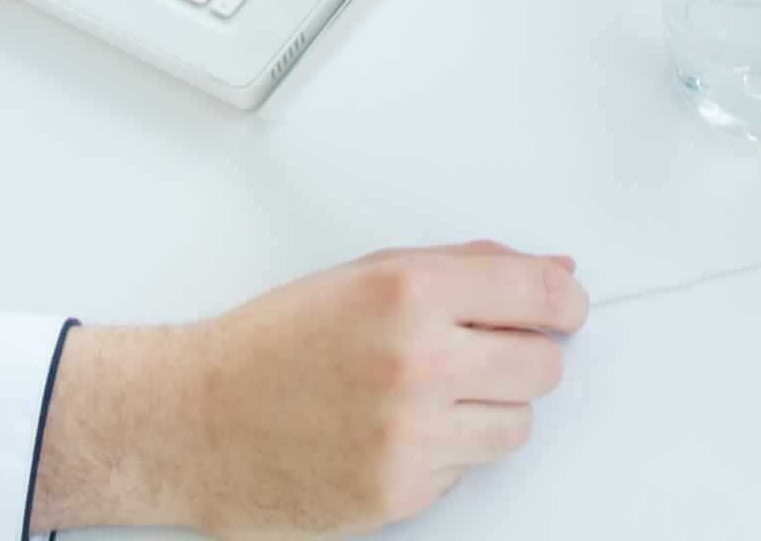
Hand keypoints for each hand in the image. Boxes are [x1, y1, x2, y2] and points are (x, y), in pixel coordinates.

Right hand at [32, 243, 590, 538]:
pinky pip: (467, 471)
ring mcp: (411, 434)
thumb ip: (464, 269)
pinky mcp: (401, 492)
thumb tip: (549, 272)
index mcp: (408, 293)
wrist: (194, 422)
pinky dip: (445, 454)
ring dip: (490, 410)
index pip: (539, 292)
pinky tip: (396, 432)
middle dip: (525, 356)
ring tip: (434, 396)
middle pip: (543, 365)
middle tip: (490, 352)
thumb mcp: (365, 276)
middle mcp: (417, 361)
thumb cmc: (271, 345)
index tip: (566, 306)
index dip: (564, 300)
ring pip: (516, 426)